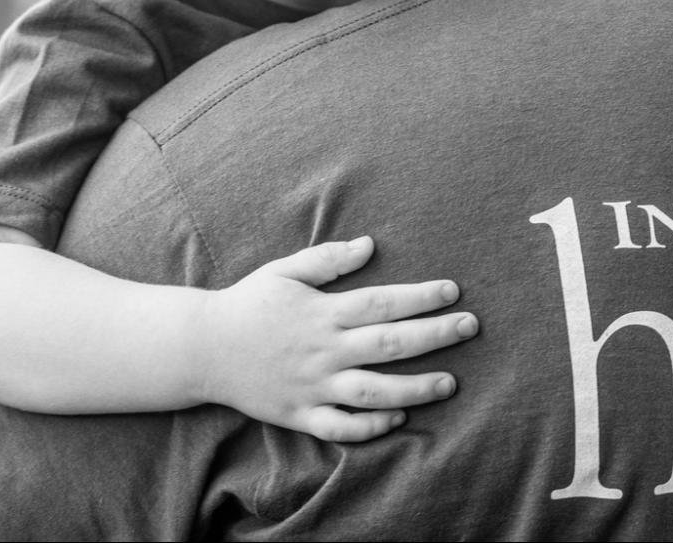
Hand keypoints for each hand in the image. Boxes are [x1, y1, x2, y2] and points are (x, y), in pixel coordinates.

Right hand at [195, 236, 477, 442]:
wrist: (202, 347)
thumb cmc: (248, 303)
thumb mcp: (284, 270)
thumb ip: (327, 259)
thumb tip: (369, 245)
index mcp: (321, 312)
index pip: (381, 303)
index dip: (420, 297)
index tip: (453, 291)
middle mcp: (323, 351)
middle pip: (389, 345)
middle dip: (434, 336)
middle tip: (470, 327)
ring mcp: (313, 386)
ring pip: (374, 392)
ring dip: (416, 389)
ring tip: (450, 383)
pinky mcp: (300, 414)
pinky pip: (341, 427)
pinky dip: (372, 427)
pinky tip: (400, 419)